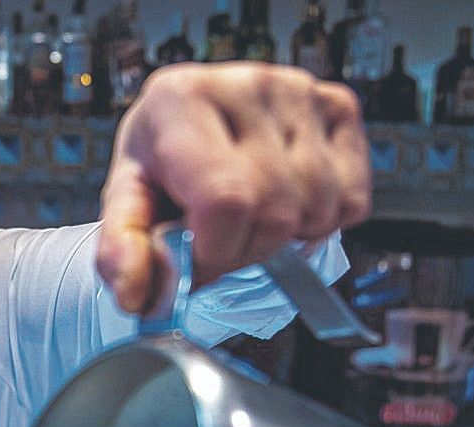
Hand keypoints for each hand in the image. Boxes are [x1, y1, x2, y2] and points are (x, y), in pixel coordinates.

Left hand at [97, 63, 371, 312]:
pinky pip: (352, 199)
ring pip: (318, 208)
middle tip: (221, 237)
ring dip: (285, 235)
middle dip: (246, 249)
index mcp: (180, 101)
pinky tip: (286, 200)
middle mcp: (244, 84)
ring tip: (250, 214)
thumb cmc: (160, 165)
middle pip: (275, 212)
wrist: (190, 123)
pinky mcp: (339, 104)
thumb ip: (121, 252)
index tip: (197, 255)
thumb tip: (135, 296)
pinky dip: (322, 221)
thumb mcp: (126, 204)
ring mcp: (298, 90)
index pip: (225, 201)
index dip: (215, 251)